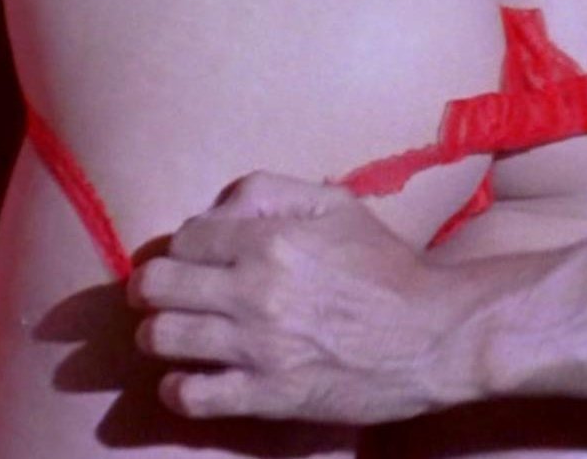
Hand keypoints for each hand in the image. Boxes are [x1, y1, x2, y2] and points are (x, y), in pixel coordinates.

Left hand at [128, 171, 466, 422]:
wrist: (434, 336)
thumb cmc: (386, 266)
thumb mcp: (337, 205)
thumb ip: (271, 190)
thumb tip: (216, 209)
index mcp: (270, 240)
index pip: (185, 238)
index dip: (182, 246)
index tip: (193, 258)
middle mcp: (255, 291)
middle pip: (158, 285)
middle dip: (152, 286)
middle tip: (161, 292)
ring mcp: (259, 347)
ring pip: (163, 337)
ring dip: (157, 333)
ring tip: (171, 332)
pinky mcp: (269, 395)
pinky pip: (192, 396)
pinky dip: (177, 387)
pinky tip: (187, 378)